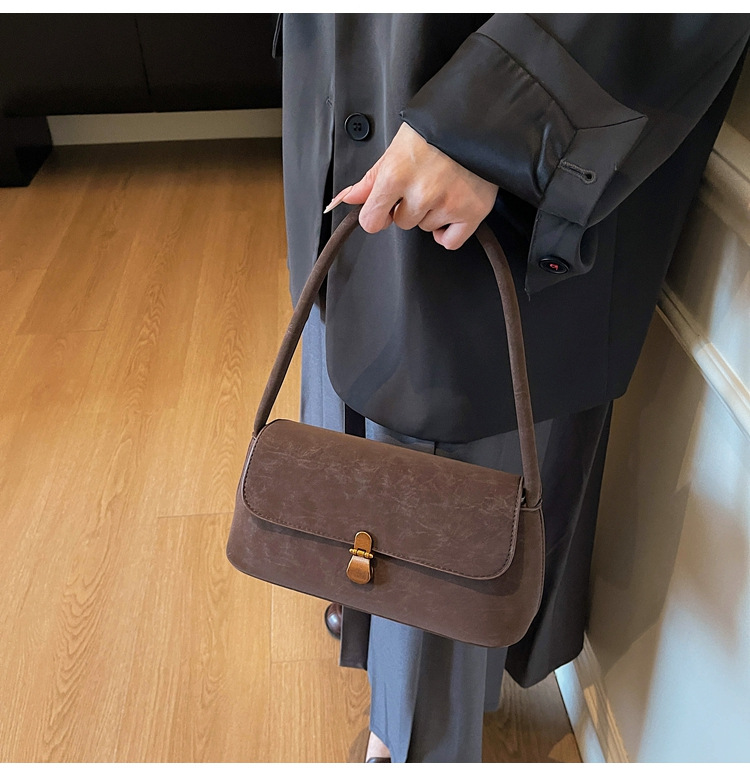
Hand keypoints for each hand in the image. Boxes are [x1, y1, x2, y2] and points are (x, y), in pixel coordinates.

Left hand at [324, 122, 498, 249]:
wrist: (478, 118)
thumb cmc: (436, 128)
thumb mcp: (397, 147)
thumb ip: (371, 179)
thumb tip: (348, 198)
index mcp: (396, 175)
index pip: (372, 220)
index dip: (376, 215)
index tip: (384, 209)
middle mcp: (421, 194)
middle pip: (403, 223)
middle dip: (409, 207)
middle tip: (424, 182)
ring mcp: (447, 204)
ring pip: (426, 228)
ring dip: (431, 213)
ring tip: (443, 185)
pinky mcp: (472, 212)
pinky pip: (450, 241)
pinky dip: (449, 232)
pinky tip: (451, 210)